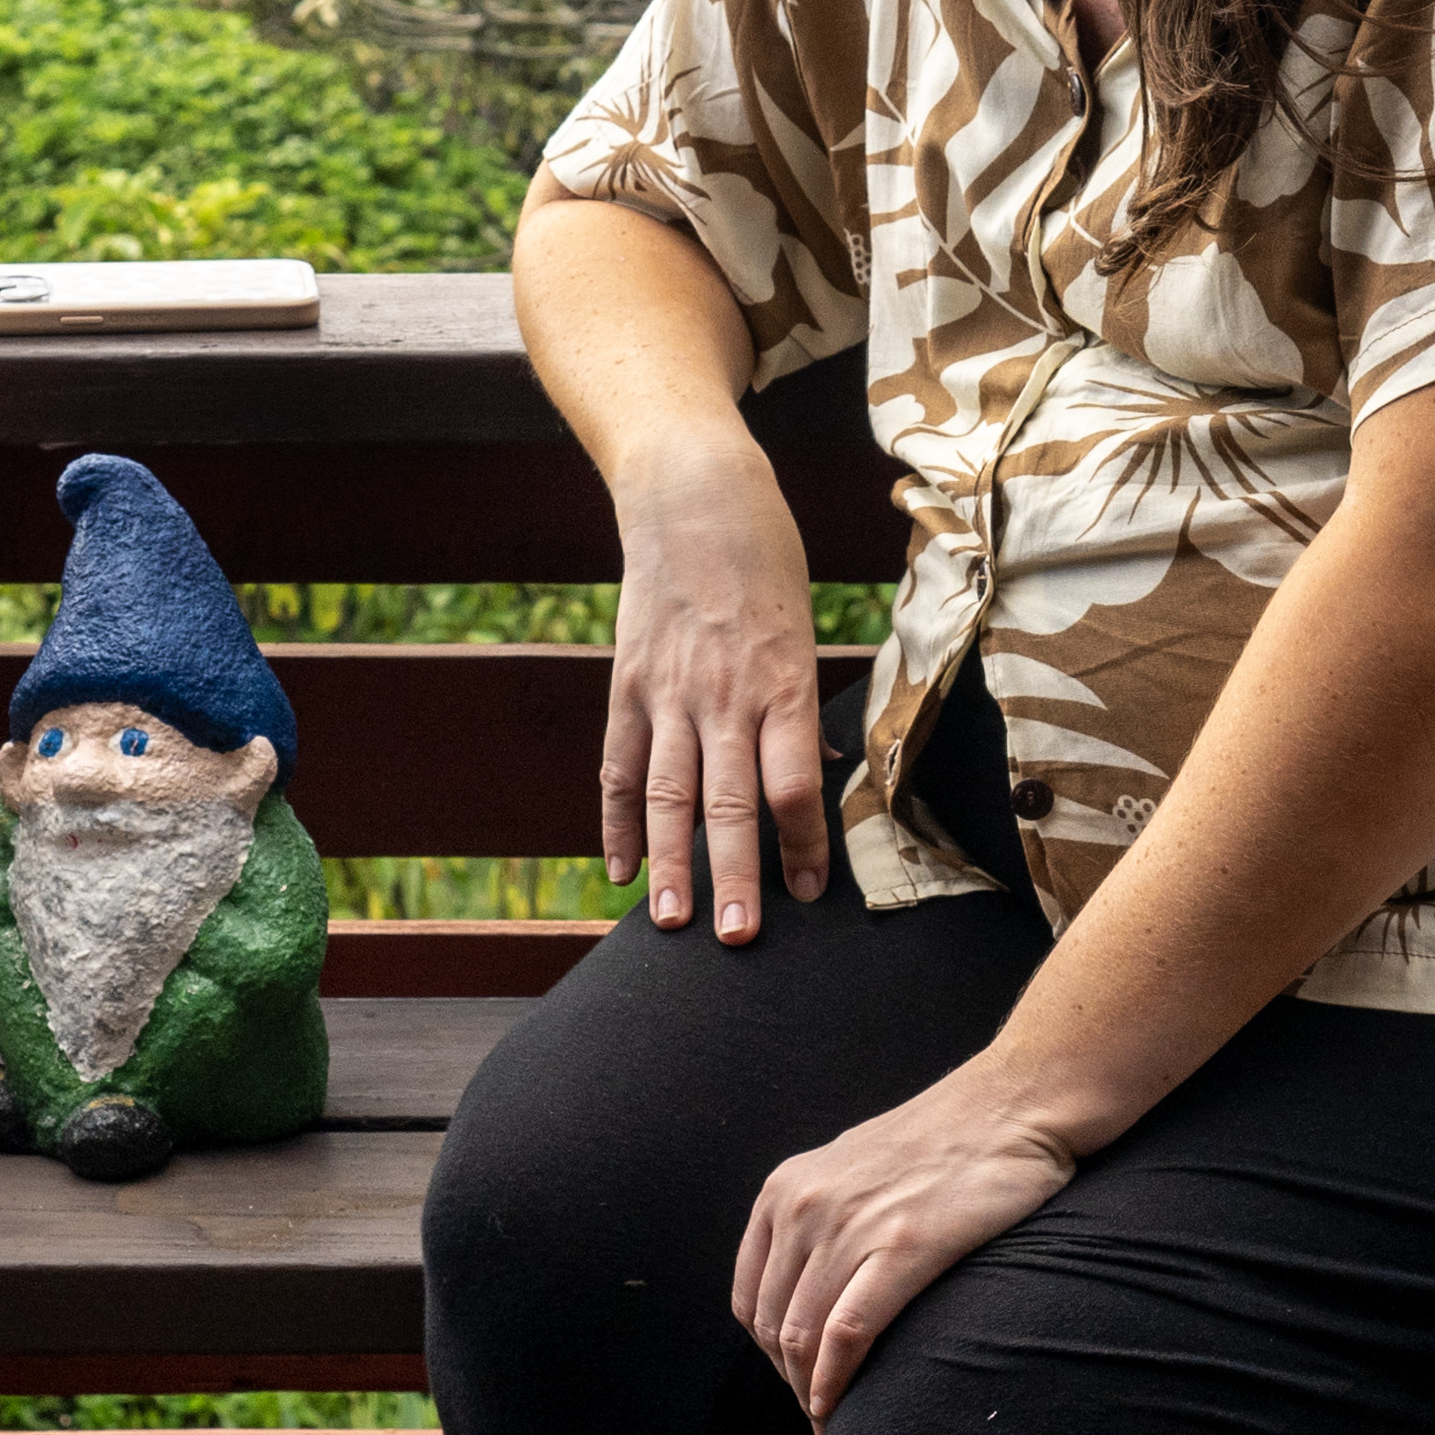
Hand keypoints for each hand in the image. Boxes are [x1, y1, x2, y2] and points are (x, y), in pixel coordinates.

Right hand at [600, 448, 832, 941]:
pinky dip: (616, 823)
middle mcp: (724, 695)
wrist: (693, 495)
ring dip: (671, 865)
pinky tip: (620, 872)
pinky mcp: (627, 685)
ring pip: (667, 795)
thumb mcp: (804, 627)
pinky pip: (618, 767)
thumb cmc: (766, 561)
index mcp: (781, 681)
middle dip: (735, 876)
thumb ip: (801, 705)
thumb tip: (819, 769)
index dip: (802, 843)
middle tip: (737, 939)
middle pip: (730, 803)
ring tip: (673, 923)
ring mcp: (668, 692)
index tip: (810, 892)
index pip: (793, 782)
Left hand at [733, 1060, 1083, 1426]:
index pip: (751, 1297)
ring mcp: (851, 1226)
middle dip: (791, 1381)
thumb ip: (819, 1216)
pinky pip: (848, 1334)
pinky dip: (837, 1382)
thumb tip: (808, 1281)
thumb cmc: (946, 1141)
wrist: (1013, 1105)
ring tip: (832, 1419)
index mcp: (784, 1190)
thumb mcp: (852, 1166)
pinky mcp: (903, 1247)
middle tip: (820, 1412)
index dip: (770, 1354)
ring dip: (812, 1392)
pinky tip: (842, 1407)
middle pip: (774, 1325)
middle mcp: (804, 1207)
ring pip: (804, 1337)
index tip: (797, 1380)